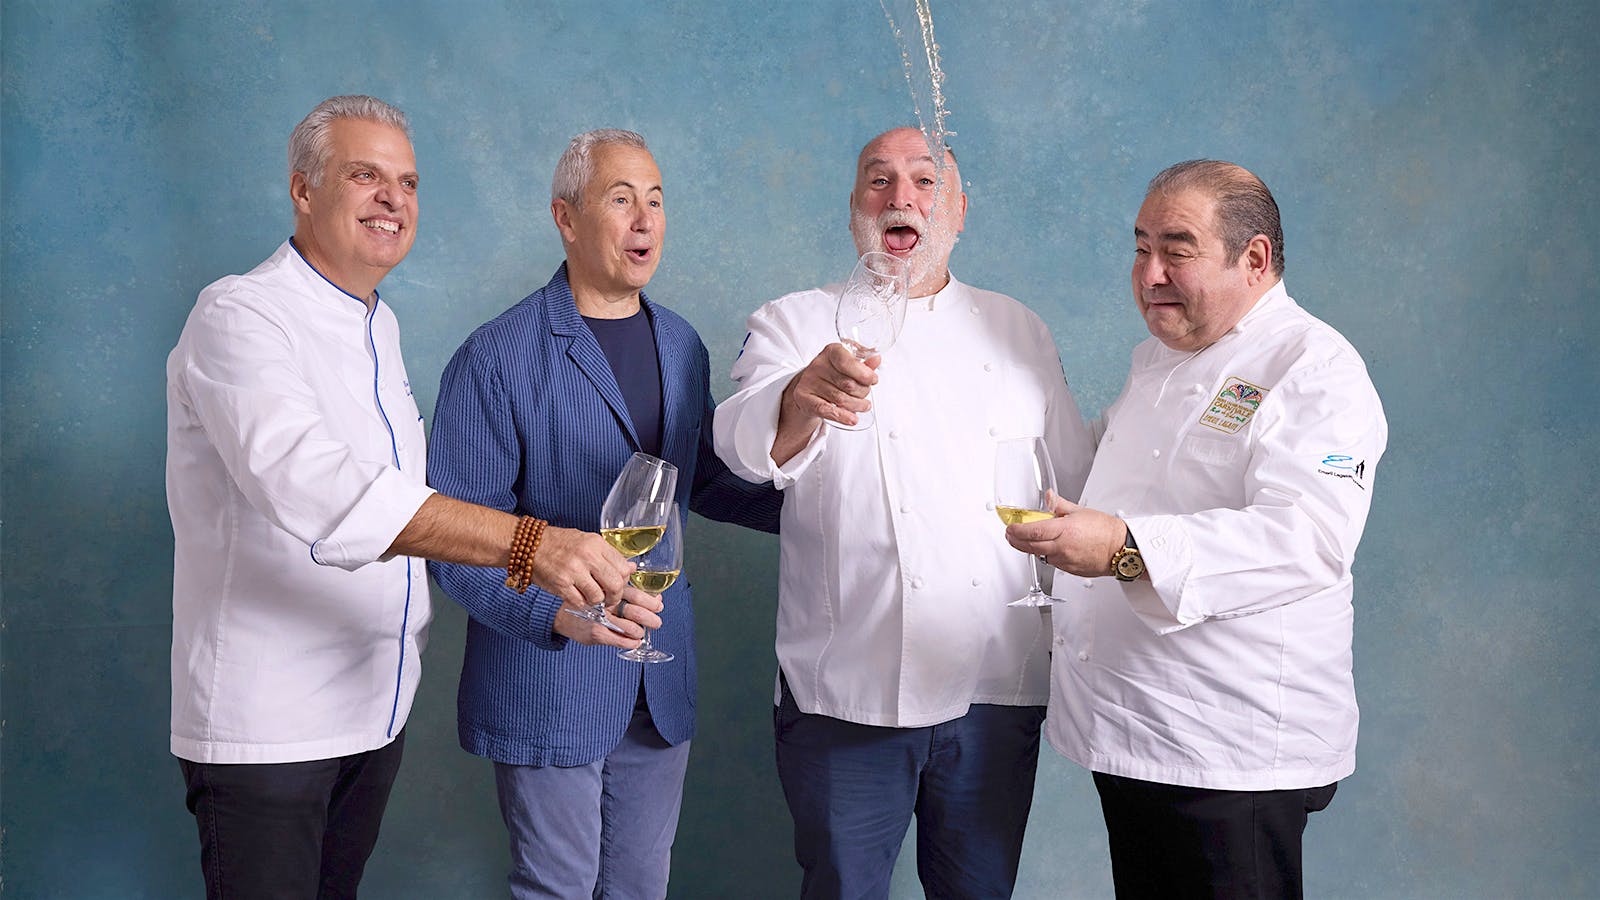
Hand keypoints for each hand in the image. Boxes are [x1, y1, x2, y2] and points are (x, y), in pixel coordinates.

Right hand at [529, 526, 633, 609]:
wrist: (530, 544)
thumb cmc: (560, 543)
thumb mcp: (588, 541)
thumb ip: (609, 555)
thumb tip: (631, 568)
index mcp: (596, 543)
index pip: (623, 568)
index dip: (624, 581)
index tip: (618, 585)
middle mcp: (587, 555)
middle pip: (615, 584)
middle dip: (615, 596)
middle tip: (610, 599)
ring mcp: (573, 570)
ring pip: (598, 597)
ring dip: (597, 602)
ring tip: (592, 598)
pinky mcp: (561, 583)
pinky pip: (580, 602)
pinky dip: (582, 604)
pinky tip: (578, 597)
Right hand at [551, 585, 664, 647]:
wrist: (561, 614)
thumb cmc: (589, 602)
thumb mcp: (608, 592)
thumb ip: (632, 593)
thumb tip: (658, 596)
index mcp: (611, 590)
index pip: (636, 594)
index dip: (651, 601)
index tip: (659, 605)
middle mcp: (606, 603)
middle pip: (635, 611)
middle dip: (650, 618)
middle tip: (657, 623)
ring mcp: (601, 619)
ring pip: (630, 627)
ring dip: (640, 632)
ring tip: (641, 632)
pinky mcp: (596, 633)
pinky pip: (620, 640)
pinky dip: (631, 643)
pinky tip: (634, 642)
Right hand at [782, 343, 881, 429]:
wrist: (809, 387)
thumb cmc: (832, 375)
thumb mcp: (848, 366)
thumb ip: (864, 364)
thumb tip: (876, 359)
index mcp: (831, 352)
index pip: (847, 362)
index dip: (864, 374)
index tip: (873, 380)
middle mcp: (818, 365)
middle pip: (848, 383)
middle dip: (863, 391)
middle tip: (865, 394)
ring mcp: (809, 382)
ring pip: (840, 399)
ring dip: (857, 405)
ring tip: (863, 406)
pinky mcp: (804, 398)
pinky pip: (826, 410)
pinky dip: (842, 416)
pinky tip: (852, 419)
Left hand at [1004, 491, 1126, 577]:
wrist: (1121, 548)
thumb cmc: (1105, 530)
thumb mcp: (1080, 511)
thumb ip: (1059, 505)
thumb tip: (1049, 497)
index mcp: (1065, 530)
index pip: (1033, 531)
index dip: (1017, 530)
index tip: (1010, 528)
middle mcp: (1063, 547)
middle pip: (1031, 546)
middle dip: (1016, 541)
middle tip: (1010, 535)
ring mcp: (1065, 560)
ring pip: (1040, 555)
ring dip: (1030, 548)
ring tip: (1025, 540)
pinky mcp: (1069, 570)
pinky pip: (1051, 562)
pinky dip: (1045, 555)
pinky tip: (1045, 548)